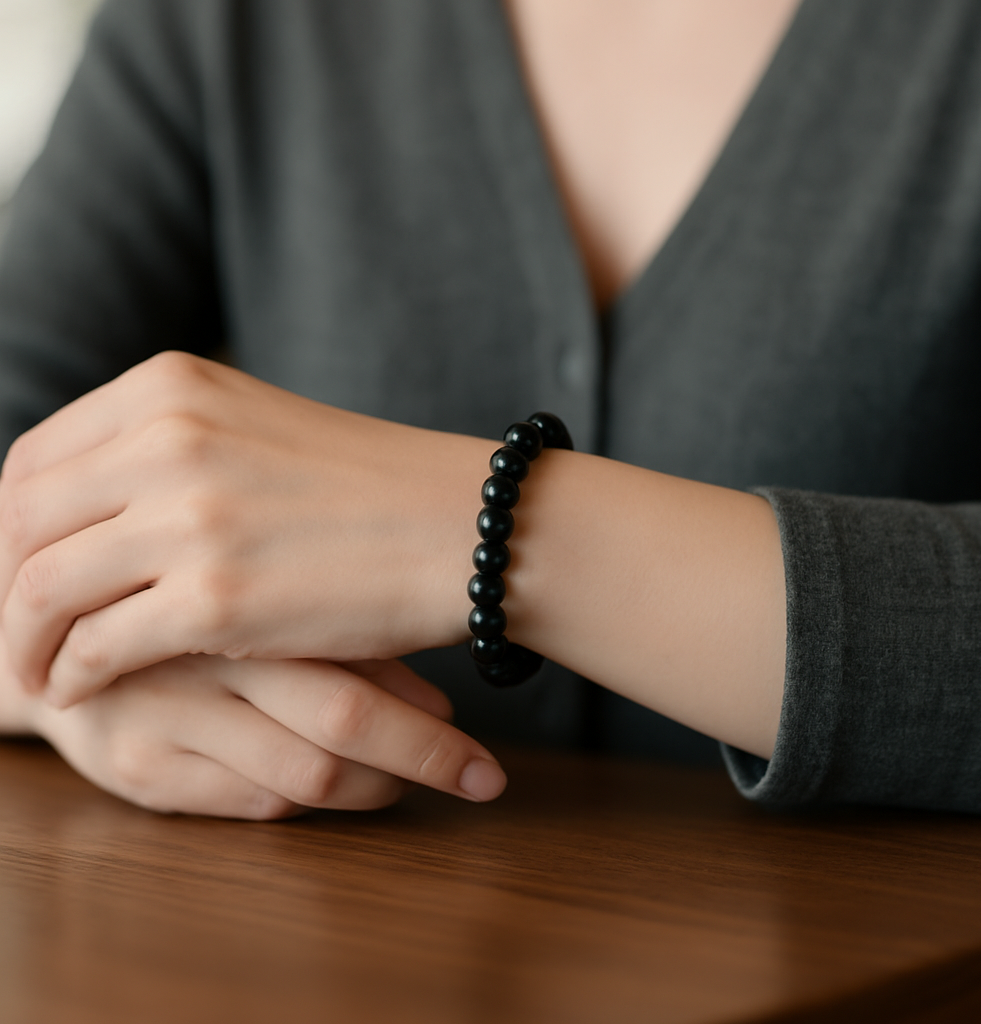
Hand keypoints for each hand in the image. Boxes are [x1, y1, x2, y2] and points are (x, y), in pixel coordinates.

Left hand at [0, 352, 488, 705]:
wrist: (461, 525)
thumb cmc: (368, 487)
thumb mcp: (254, 432)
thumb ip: (167, 451)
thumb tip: (85, 509)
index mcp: (171, 389)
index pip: (34, 461)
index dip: (9, 528)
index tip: (19, 573)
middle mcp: (168, 441)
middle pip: (20, 522)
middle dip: (1, 587)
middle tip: (16, 631)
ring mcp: (190, 519)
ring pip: (40, 588)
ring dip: (21, 642)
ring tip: (35, 672)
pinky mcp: (216, 599)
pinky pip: (96, 646)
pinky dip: (71, 675)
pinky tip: (83, 690)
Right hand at [2, 641, 506, 816]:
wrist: (54, 631)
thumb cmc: (187, 613)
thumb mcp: (261, 602)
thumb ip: (339, 640)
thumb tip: (438, 704)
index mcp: (246, 594)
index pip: (361, 666)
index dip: (429, 722)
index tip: (483, 749)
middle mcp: (207, 655)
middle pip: (341, 722)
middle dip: (427, 759)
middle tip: (483, 779)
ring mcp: (167, 716)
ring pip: (301, 773)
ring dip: (375, 784)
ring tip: (410, 779)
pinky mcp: (135, 769)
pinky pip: (249, 802)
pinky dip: (311, 802)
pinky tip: (345, 785)